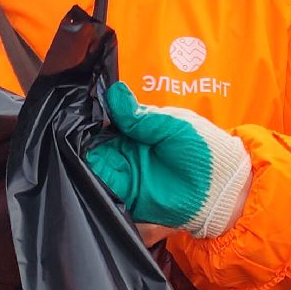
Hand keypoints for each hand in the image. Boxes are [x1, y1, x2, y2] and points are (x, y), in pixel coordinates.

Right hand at [85, 82, 249, 237]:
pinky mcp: (127, 197)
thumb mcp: (173, 125)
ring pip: (94, 165)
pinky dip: (92, 183)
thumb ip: (141, 116)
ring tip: (72, 152)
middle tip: (69, 133)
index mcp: (139, 128)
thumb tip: (113, 92)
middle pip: (95, 142)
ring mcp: (126, 174)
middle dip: (83, 138)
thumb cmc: (204, 149)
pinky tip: (84, 174)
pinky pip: (103, 190)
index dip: (93, 115)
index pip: (108, 119)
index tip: (77, 110)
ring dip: (83, 160)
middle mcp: (128, 150)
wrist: (222, 188)